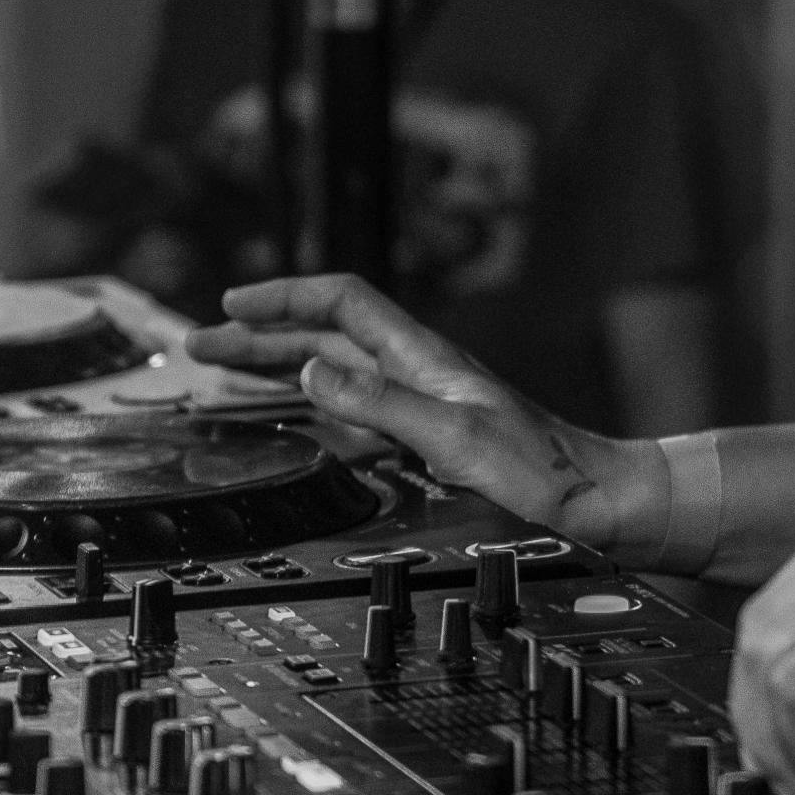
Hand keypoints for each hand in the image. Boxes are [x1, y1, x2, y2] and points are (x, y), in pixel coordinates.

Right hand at [191, 274, 652, 551]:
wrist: (594, 499)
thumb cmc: (539, 470)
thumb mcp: (453, 438)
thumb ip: (381, 404)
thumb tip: (309, 371)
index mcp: (423, 357)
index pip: (343, 302)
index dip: (286, 295)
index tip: (233, 302)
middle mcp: (418, 369)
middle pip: (326, 334)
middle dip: (262, 332)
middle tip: (200, 344)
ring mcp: (423, 399)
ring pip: (335, 366)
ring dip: (278, 363)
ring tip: (224, 369)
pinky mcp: (429, 433)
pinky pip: (352, 403)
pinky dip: (310, 399)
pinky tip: (294, 407)